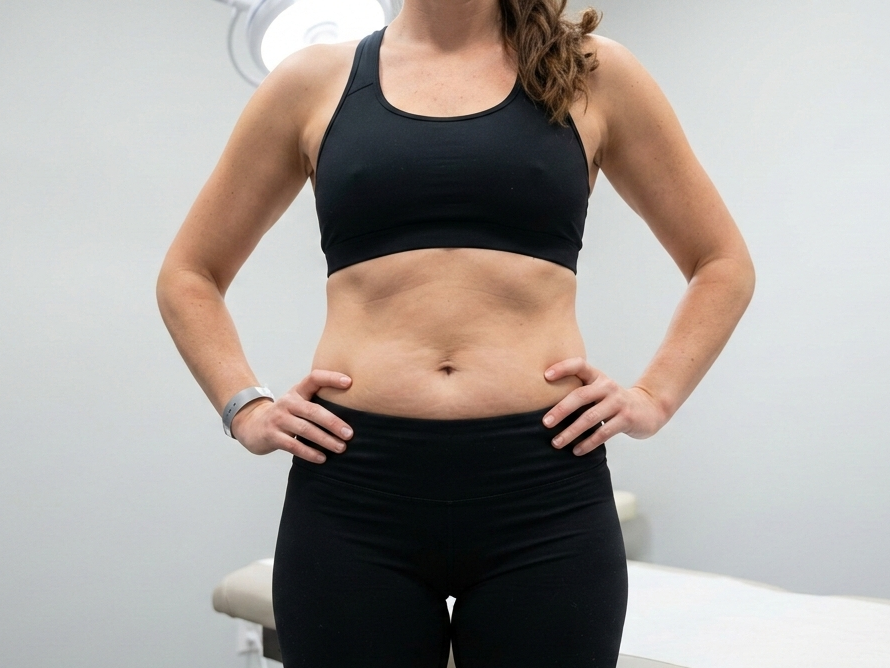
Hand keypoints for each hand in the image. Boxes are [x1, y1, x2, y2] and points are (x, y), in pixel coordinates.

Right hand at [231, 369, 353, 462]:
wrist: (251, 425)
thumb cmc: (285, 414)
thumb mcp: (297, 402)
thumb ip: (316, 402)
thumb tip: (352, 411)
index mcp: (297, 391)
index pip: (314, 378)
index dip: (331, 378)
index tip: (349, 382)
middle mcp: (288, 403)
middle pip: (313, 411)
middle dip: (333, 422)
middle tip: (349, 433)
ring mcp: (278, 419)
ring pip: (305, 429)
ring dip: (325, 440)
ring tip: (340, 447)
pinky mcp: (272, 435)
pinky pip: (293, 445)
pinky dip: (309, 452)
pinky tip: (322, 458)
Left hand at [542, 357, 666, 455]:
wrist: (648, 408)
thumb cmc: (613, 401)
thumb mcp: (598, 390)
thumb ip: (579, 392)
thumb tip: (544, 407)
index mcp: (597, 377)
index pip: (580, 365)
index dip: (563, 368)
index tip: (545, 376)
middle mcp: (607, 386)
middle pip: (580, 396)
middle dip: (561, 410)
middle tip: (545, 423)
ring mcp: (618, 402)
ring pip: (590, 418)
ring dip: (571, 432)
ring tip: (556, 443)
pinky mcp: (626, 419)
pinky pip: (603, 433)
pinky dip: (588, 443)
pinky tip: (576, 451)